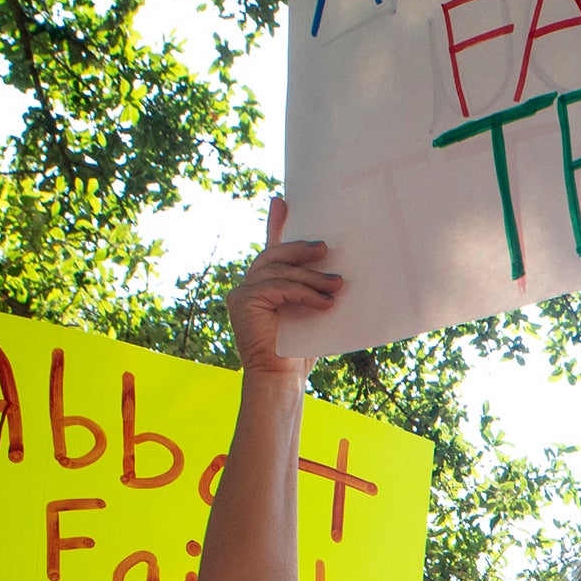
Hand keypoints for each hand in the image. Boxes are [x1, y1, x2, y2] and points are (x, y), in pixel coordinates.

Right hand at [227, 196, 339, 382]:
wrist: (282, 379)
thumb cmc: (300, 350)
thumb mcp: (310, 311)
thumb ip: (312, 289)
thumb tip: (337, 270)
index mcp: (264, 285)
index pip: (271, 249)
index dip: (275, 224)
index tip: (281, 201)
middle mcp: (248, 286)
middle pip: (274, 254)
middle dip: (300, 248)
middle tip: (325, 248)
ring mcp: (242, 293)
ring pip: (279, 270)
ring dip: (311, 276)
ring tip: (336, 283)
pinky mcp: (243, 301)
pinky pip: (279, 287)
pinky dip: (305, 292)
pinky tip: (325, 301)